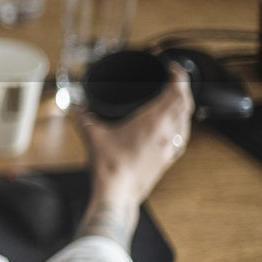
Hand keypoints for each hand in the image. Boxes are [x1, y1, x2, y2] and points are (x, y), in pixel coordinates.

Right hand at [75, 66, 193, 245]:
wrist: (118, 194)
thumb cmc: (109, 167)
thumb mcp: (91, 135)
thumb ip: (82, 116)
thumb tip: (75, 106)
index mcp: (153, 122)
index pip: (177, 92)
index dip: (178, 76)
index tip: (172, 67)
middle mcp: (168, 133)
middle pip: (186, 103)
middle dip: (181, 87)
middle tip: (172, 78)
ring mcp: (171, 147)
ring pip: (187, 119)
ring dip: (183, 105)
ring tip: (173, 98)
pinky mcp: (169, 158)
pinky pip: (182, 134)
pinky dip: (181, 123)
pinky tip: (171, 125)